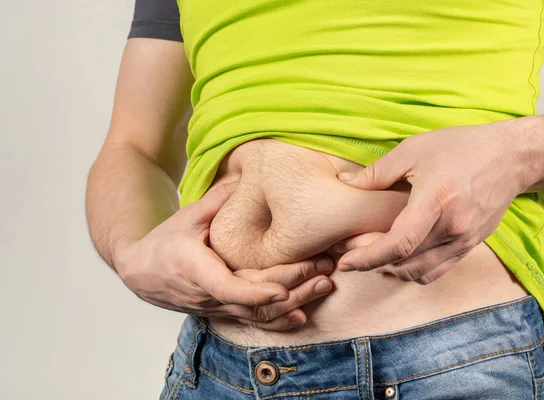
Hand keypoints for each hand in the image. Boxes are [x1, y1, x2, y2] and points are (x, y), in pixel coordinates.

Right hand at [116, 182, 334, 330]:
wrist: (142, 272)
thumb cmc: (165, 241)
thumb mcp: (186, 216)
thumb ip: (217, 201)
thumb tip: (247, 175)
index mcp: (195, 270)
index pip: (228, 288)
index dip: (255, 292)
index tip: (281, 291)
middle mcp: (208, 295)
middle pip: (254, 301)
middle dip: (292, 287)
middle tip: (324, 269)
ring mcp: (217, 308)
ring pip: (259, 315)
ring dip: (295, 302)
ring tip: (324, 285)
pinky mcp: (224, 312)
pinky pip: (253, 321)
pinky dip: (279, 321)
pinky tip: (302, 316)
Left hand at [335, 119, 532, 283]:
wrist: (513, 158)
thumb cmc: (463, 148)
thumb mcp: (414, 149)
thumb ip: (378, 171)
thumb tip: (346, 183)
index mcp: (437, 200)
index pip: (399, 243)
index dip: (368, 258)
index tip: (345, 262)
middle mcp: (453, 228)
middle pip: (405, 262)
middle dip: (371, 264)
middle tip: (348, 253)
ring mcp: (465, 241)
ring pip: (419, 273)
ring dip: (391, 270)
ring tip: (371, 257)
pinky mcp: (470, 246)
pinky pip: (437, 271)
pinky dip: (413, 271)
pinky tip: (398, 259)